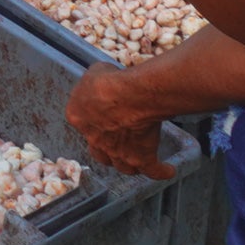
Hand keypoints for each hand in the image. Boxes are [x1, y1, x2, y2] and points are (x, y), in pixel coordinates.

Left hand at [65, 63, 175, 178]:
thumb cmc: (110, 80)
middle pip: (100, 152)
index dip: (93, 119)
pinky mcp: (141, 158)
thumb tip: (105, 80)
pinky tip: (168, 170)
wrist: (130, 95)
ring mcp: (118, 153)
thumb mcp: (95, 72)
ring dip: (129, 164)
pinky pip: (152, 171)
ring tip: (137, 161)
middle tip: (116, 143)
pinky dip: (161, 172)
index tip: (102, 114)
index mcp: (77, 117)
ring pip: (123, 166)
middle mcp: (94, 140)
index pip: (82, 122)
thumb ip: (96, 83)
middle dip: (107, 150)